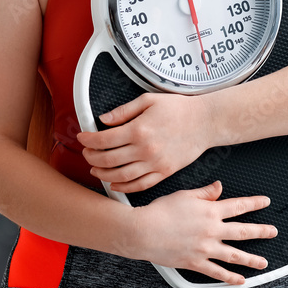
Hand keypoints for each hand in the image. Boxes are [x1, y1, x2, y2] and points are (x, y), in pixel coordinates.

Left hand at [77, 92, 211, 192]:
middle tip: (86, 153)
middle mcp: (145, 149)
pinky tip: (114, 183)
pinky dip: (124, 187)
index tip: (82, 137)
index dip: (88, 139)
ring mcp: (155, 164)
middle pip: (108, 159)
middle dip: (91, 157)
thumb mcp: (148, 100)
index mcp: (139, 129)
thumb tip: (103, 119)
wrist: (205, 122)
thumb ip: (123, 111)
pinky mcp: (164, 172)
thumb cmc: (179, 108)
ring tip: (95, 169)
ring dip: (103, 174)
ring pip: (121, 176)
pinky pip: (140, 185)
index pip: (104, 139)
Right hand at [129, 180, 276, 285]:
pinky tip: (240, 280)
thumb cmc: (161, 212)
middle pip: (243, 231)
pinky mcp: (196, 262)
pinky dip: (230, 278)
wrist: (143, 231)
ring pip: (235, 255)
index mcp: (210, 211)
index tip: (266, 202)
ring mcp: (205, 249)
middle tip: (272, 232)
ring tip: (263, 262)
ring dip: (251, 259)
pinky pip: (217, 273)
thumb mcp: (185, 195)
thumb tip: (219, 187)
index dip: (254, 203)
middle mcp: (211, 230)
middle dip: (261, 231)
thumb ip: (205, 193)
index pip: (238, 205)